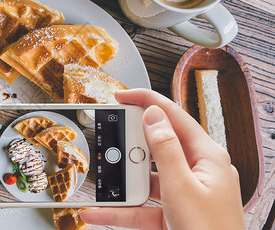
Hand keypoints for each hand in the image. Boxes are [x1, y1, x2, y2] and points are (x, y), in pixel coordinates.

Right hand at [80, 89, 244, 229]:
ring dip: (123, 183)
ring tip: (103, 180)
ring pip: (147, 178)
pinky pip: (144, 205)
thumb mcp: (182, 188)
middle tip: (110, 140)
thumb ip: (166, 149)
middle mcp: (197, 170)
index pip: (174, 116)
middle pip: (157, 147)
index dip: (146, 100)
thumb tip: (153, 114)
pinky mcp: (174, 212)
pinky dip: (123, 209)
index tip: (122, 96)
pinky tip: (101, 210)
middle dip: (131, 146)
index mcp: (206, 156)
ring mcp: (185, 192)